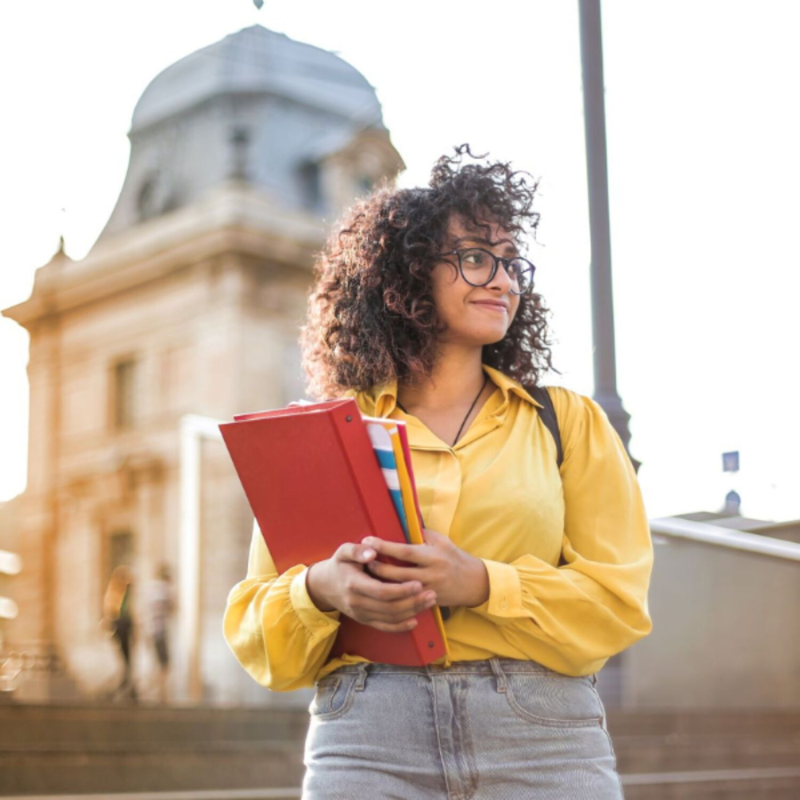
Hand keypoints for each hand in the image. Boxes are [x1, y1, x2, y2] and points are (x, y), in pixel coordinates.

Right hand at [306, 542, 437, 632]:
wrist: (324, 586)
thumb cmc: (339, 565)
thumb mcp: (343, 551)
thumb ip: (357, 550)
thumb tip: (372, 551)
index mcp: (353, 584)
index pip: (381, 591)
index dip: (401, 590)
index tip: (418, 583)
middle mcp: (357, 603)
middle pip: (389, 607)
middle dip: (413, 602)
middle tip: (432, 593)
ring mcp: (361, 614)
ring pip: (390, 618)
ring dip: (412, 612)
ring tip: (429, 602)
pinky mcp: (364, 620)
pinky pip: (384, 627)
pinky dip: (400, 626)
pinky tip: (415, 620)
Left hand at [362, 529, 488, 608]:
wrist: (473, 582)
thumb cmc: (454, 557)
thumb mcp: (441, 541)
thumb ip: (422, 534)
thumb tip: (401, 524)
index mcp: (433, 556)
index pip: (405, 551)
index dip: (385, 546)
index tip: (368, 540)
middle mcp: (431, 574)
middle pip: (398, 573)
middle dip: (378, 567)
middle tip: (362, 560)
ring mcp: (429, 590)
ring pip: (399, 589)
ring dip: (382, 583)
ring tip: (367, 575)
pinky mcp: (428, 602)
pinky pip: (406, 601)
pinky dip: (392, 595)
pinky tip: (380, 591)